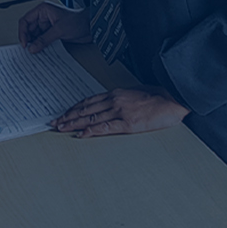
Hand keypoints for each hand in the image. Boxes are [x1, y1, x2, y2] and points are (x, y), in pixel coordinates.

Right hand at [17, 1, 90, 52]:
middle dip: (28, 39)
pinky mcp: (52, 33)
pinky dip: (40, 45)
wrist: (91, 27)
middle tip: (29, 49)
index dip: (22, 32)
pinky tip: (40, 50)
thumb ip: (44, 39)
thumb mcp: (59, 30)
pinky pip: (42, 40)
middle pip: (29, 29)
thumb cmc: (79, 20)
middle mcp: (44, 17)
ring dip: (34, 43)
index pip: (25, 20)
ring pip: (35, 36)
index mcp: (43, 10)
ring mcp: (48, 25)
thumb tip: (33, 47)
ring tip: (34, 51)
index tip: (24, 43)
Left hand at [52, 86, 189, 137]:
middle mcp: (114, 100)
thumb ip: (121, 98)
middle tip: (53, 122)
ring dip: (73, 124)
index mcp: (116, 93)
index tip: (63, 113)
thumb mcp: (135, 92)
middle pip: (85, 109)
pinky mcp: (127, 123)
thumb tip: (111, 104)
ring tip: (60, 128)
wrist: (173, 98)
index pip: (88, 101)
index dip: (74, 108)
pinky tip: (80, 134)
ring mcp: (119, 111)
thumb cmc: (158, 95)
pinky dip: (90, 131)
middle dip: (67, 116)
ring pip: (90, 118)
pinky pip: (104, 128)